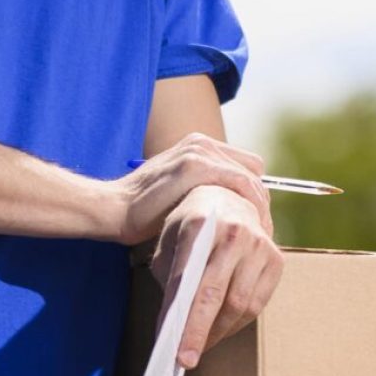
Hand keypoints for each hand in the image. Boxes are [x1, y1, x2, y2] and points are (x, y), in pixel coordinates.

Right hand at [115, 131, 267, 246]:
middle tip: (262, 230)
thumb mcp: (180, 193)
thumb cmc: (144, 210)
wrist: (114, 209)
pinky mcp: (194, 166)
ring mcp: (198, 152)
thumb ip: (205, 190)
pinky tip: (248, 226)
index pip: (246, 166)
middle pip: (254, 170)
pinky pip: (239, 183)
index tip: (257, 220)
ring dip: (259, 206)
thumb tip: (235, 207)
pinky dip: (249, 204)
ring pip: (250, 177)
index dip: (255, 193)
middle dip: (261, 200)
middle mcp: (201, 143)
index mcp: (198, 146)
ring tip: (258, 233)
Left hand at [149, 183, 283, 367]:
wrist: (227, 196)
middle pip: (218, 297)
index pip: (189, 281)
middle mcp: (234, 232)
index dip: (183, 320)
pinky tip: (220, 326)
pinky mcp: (276, 258)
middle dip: (200, 333)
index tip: (176, 351)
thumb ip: (169, 278)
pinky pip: (257, 303)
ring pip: (240, 305)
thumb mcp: (169, 242)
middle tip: (186, 360)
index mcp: (201, 225)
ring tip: (200, 342)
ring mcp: (260, 245)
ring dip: (218, 331)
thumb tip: (172, 325)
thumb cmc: (190, 225)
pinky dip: (237, 322)